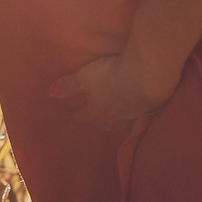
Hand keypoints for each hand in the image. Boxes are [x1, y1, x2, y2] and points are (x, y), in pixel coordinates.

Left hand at [50, 52, 173, 129]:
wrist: (146, 78)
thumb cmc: (109, 78)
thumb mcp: (84, 78)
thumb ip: (69, 86)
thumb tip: (50, 94)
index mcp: (98, 114)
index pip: (86, 116)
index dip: (80, 114)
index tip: (75, 114)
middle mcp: (116, 119)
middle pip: (106, 123)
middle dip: (100, 120)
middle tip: (97, 116)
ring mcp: (134, 116)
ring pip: (124, 121)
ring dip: (119, 118)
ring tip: (118, 114)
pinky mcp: (151, 108)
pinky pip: (140, 114)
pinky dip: (136, 110)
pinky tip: (138, 106)